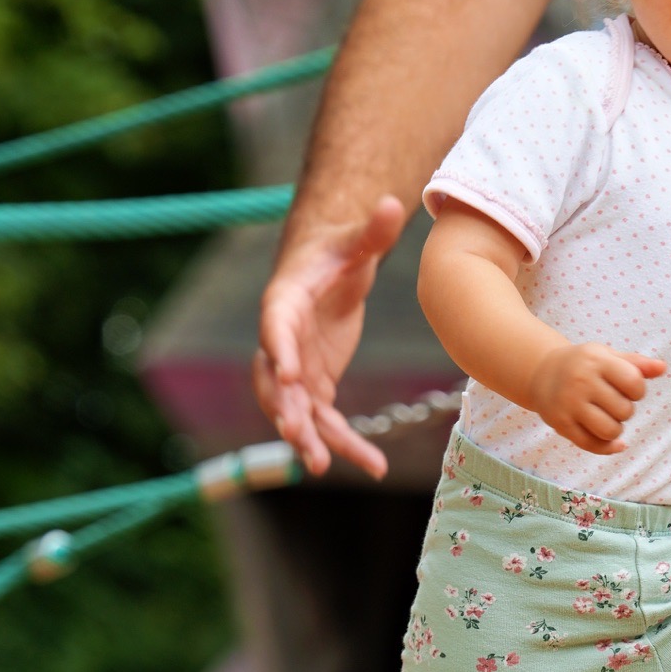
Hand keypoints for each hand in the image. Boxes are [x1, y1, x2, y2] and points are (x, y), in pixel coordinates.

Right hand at [253, 195, 406, 477]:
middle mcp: (282, 343)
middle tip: (297, 435)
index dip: (280, 349)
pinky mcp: (315, 387)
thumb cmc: (336, 253)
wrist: (328, 270)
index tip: (289, 373)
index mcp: (284, 303)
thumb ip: (373, 231)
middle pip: (274, 381)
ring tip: (322, 465)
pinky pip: (326, 422)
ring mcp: (297, 370)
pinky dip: (347, 445)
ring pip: (297, 411)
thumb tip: (395, 204)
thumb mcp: (356, 243)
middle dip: (284, 409)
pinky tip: (375, 467)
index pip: (276, 327)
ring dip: (309, 439)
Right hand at [529, 344, 665, 453]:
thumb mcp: (608, 356)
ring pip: (610, 430)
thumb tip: (662, 368)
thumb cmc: (584, 364)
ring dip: (616, 429)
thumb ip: (636, 363)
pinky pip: (592, 445)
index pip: (634, 383)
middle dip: (625, 410)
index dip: (637, 390)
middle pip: (624, 410)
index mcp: (596, 361)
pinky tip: (614, 443)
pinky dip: (608, 447)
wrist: (541, 372)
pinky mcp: (561, 424)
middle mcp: (581, 381)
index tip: (627, 388)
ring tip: (607, 418)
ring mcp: (569, 404)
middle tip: (612, 402)